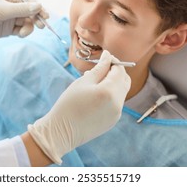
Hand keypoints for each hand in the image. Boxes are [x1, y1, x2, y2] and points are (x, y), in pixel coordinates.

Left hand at [0, 0, 47, 48]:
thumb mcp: (1, 10)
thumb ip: (21, 9)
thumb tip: (39, 6)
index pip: (28, 0)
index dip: (38, 7)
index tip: (45, 16)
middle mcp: (10, 6)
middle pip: (29, 12)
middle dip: (36, 18)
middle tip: (41, 26)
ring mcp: (9, 18)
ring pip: (26, 22)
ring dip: (28, 27)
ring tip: (23, 33)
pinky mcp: (7, 29)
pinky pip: (21, 30)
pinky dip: (23, 32)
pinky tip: (20, 35)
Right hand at [27, 50, 130, 164]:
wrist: (62, 131)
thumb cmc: (69, 104)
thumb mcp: (84, 81)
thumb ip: (100, 67)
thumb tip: (108, 55)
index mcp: (110, 91)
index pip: (119, 70)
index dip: (113, 61)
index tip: (104, 57)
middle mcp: (117, 103)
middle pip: (124, 80)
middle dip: (116, 71)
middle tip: (101, 68)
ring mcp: (117, 113)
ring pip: (121, 91)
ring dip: (112, 83)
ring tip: (94, 81)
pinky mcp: (113, 120)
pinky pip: (116, 102)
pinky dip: (110, 94)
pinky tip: (95, 94)